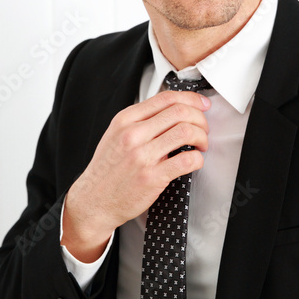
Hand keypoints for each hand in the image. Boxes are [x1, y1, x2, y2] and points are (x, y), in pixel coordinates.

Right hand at [61, 90, 210, 261]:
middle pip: (179, 112)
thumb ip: (140, 120)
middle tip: (203, 128)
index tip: (202, 104)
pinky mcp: (152, 177)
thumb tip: (172, 109)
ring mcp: (142, 156)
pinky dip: (198, 159)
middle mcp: (133, 134)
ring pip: (186, 132)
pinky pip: (187, 160)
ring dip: (202, 137)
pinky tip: (195, 161)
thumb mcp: (116, 135)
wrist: (94, 200)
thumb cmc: (108, 169)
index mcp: (125, 120)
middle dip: (200, 118)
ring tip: (201, 145)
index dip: (191, 98)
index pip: (165, 98)